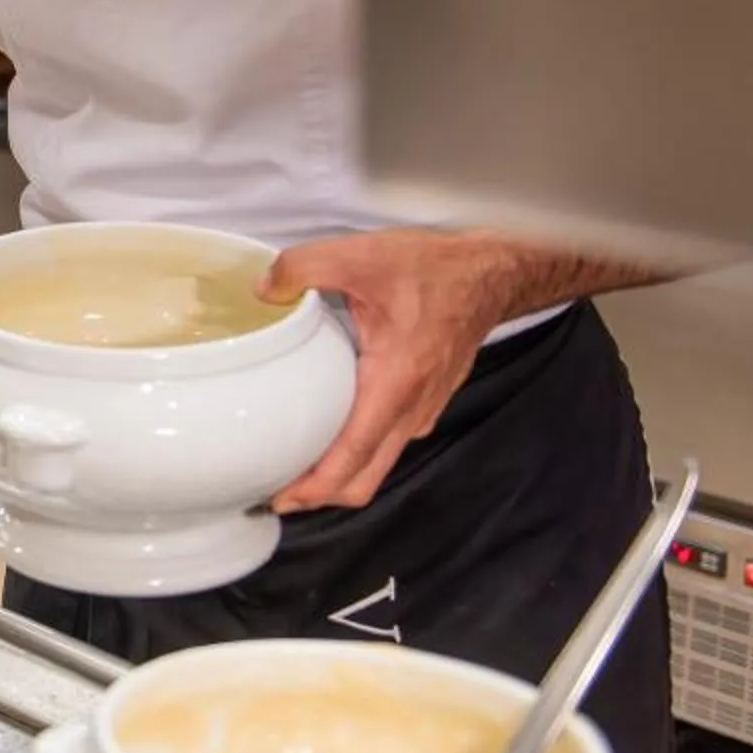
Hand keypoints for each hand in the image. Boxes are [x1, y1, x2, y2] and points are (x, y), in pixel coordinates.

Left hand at [259, 228, 514, 514]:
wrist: (489, 274)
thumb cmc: (434, 270)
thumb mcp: (361, 255)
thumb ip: (304, 267)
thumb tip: (263, 290)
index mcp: (397, 380)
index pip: (354, 454)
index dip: (316, 486)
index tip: (279, 498)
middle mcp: (412, 408)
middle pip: (364, 478)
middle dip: (319, 496)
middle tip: (272, 492)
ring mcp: (421, 411)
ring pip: (376, 465)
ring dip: (336, 477)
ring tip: (290, 467)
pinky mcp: (423, 405)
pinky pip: (385, 445)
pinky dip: (353, 455)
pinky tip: (323, 436)